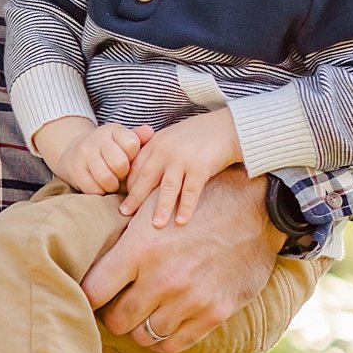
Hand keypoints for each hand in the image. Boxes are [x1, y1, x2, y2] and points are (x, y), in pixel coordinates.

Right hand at [53, 121, 154, 195]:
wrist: (73, 152)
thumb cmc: (108, 150)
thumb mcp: (122, 140)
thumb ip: (139, 138)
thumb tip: (150, 132)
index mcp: (113, 130)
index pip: (132, 144)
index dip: (134, 159)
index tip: (130, 162)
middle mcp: (97, 138)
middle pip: (120, 164)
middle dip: (124, 175)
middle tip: (121, 176)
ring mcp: (84, 153)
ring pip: (106, 178)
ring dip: (112, 186)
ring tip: (112, 182)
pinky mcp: (74, 170)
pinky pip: (93, 189)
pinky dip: (100, 192)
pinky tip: (100, 186)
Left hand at [81, 165, 283, 351]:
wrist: (255, 207)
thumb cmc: (196, 202)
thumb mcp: (154, 207)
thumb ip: (122, 236)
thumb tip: (86, 253)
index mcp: (140, 250)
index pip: (93, 292)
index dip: (86, 297)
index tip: (91, 296)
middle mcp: (163, 279)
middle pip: (116, 321)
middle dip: (112, 316)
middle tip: (116, 307)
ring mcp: (190, 299)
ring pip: (145, 335)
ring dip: (139, 328)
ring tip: (142, 314)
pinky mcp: (215, 312)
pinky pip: (175, 344)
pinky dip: (164, 340)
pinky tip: (163, 325)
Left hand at [122, 109, 242, 228]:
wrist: (227, 127)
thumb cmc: (198, 135)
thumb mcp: (171, 138)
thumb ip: (157, 153)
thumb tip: (144, 176)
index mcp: (156, 144)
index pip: (136, 168)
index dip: (130, 185)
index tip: (126, 200)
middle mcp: (165, 151)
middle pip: (145, 179)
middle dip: (135, 198)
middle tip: (125, 214)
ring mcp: (182, 159)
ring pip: (167, 188)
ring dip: (161, 208)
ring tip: (156, 225)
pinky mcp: (200, 167)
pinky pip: (190, 192)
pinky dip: (186, 207)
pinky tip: (181, 221)